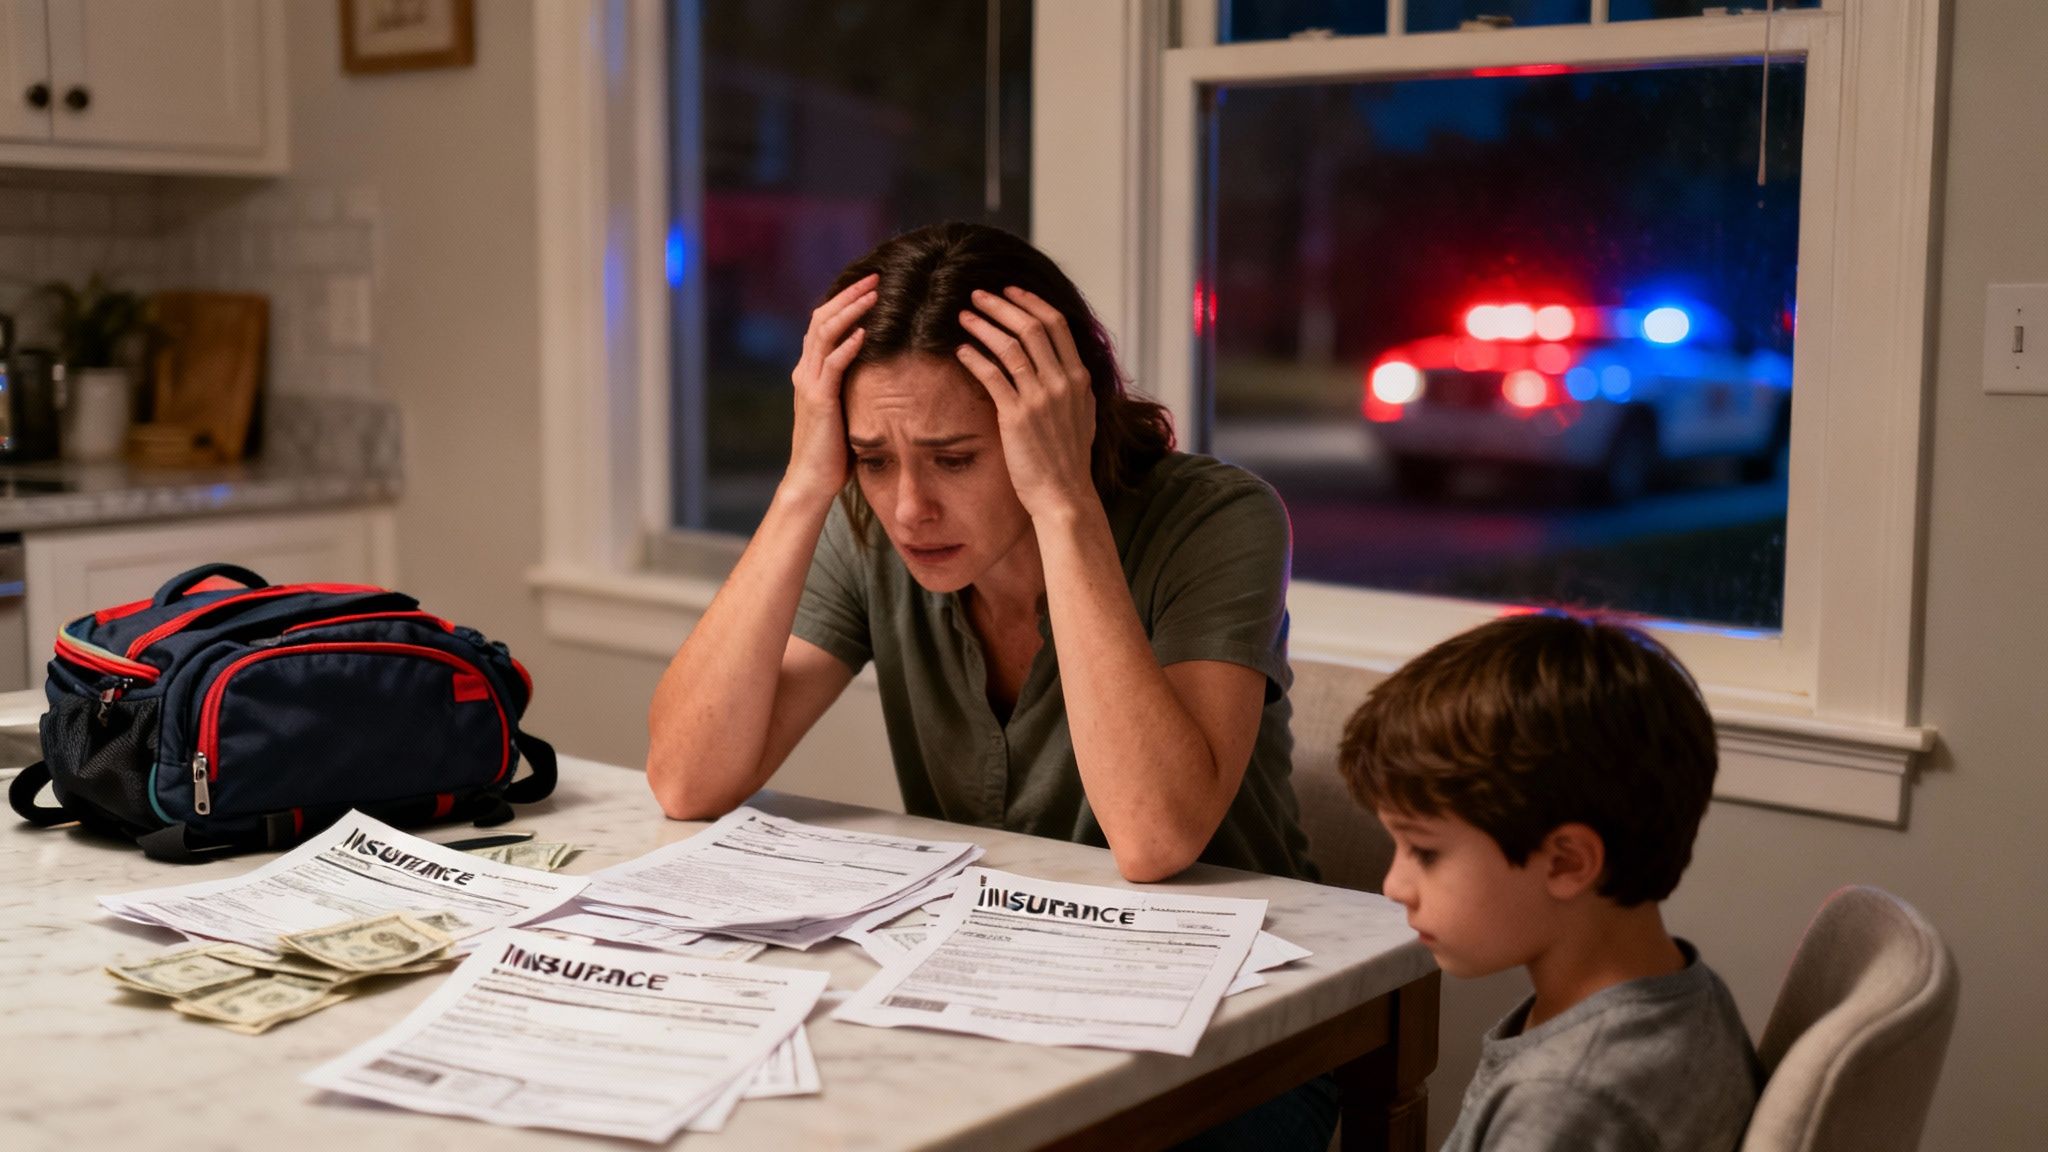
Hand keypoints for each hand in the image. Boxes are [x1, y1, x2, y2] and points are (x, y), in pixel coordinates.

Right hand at [782, 274, 875, 505]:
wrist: (812, 480)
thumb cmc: (834, 451)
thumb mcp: (846, 409)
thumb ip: (855, 387)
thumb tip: (884, 373)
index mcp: (811, 371)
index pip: (824, 323)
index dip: (844, 300)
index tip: (870, 285)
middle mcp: (806, 371)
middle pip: (822, 318)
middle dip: (849, 295)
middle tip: (875, 277)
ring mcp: (809, 384)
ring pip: (825, 334)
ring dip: (850, 310)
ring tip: (873, 293)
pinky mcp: (818, 400)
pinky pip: (832, 365)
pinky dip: (847, 345)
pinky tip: (865, 331)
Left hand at [956, 287, 1097, 519]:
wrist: (1063, 494)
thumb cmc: (1068, 459)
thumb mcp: (1083, 414)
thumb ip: (1073, 386)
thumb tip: (1064, 363)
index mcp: (1078, 378)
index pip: (1056, 324)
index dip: (1030, 302)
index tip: (1010, 291)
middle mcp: (1062, 382)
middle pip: (1031, 326)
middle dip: (1001, 304)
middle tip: (978, 295)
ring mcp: (1040, 398)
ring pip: (1010, 346)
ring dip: (983, 325)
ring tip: (964, 316)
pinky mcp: (1016, 416)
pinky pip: (992, 375)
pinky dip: (975, 357)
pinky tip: (961, 350)